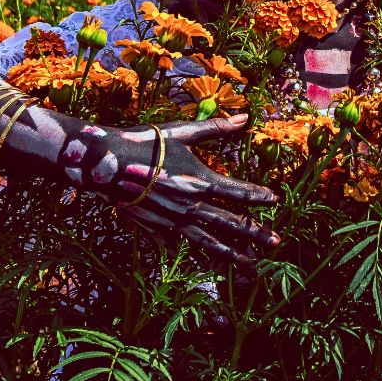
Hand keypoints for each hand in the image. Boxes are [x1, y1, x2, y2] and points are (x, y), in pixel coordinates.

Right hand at [73, 113, 279, 265]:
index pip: (238, 192)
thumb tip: (246, 117)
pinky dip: (196, 252)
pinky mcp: (156, 228)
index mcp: (201, 181)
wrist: (105, 165)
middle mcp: (191, 206)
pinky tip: (206, 260)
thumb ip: (216, 128)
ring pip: (208, 241)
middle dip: (255, 233)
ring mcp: (174, 221)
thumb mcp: (182, 132)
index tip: (273, 200)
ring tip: (249, 263)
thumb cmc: (145, 143)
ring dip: (231, 252)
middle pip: (230, 223)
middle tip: (276, 242)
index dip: (258, 196)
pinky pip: (181, 243)